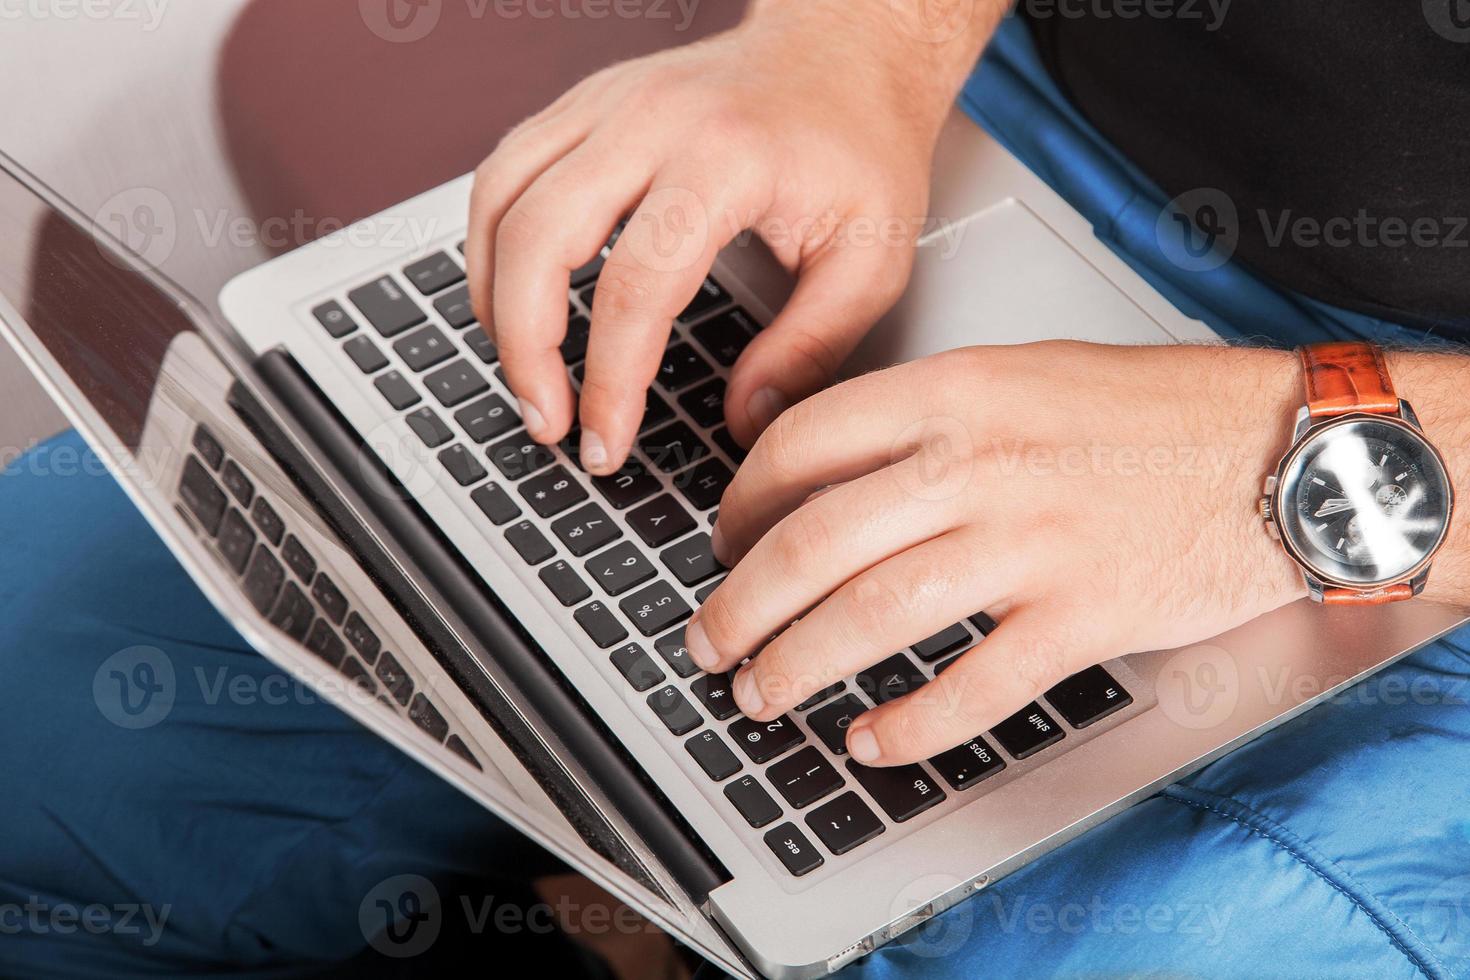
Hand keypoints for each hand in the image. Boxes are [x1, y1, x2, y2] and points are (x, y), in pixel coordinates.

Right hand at [464, 0, 996, 473]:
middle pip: (537, 238)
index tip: (606, 442)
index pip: (636, 287)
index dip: (610, 381)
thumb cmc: (861, 144)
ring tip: (524, 372)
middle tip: (547, 421)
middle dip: (525, 348)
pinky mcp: (585, 104)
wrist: (846, 48)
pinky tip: (511, 301)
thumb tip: (744, 420)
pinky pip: (503, 174)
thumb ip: (809, 349)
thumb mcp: (871, 259)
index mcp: (727, 158)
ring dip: (493, 299)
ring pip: (500, 200)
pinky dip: (491, 246)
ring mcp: (607, 103)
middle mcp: (652, 119)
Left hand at [682, 341, 1312, 765]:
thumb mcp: (1026, 373)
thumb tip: (830, 473)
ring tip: (762, 692)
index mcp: (956, 392)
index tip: (722, 542)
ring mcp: (1028, 543)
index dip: (740, 506)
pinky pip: (969, 687)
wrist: (1282, 452)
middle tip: (710, 640)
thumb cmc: (1159, 413)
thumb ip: (928, 417)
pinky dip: (908, 725)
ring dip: (796, 666)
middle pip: (813, 543)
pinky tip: (872, 740)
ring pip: (869, 616)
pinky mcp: (1079, 617)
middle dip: (740, 605)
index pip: (802, 446)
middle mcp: (979, 463)